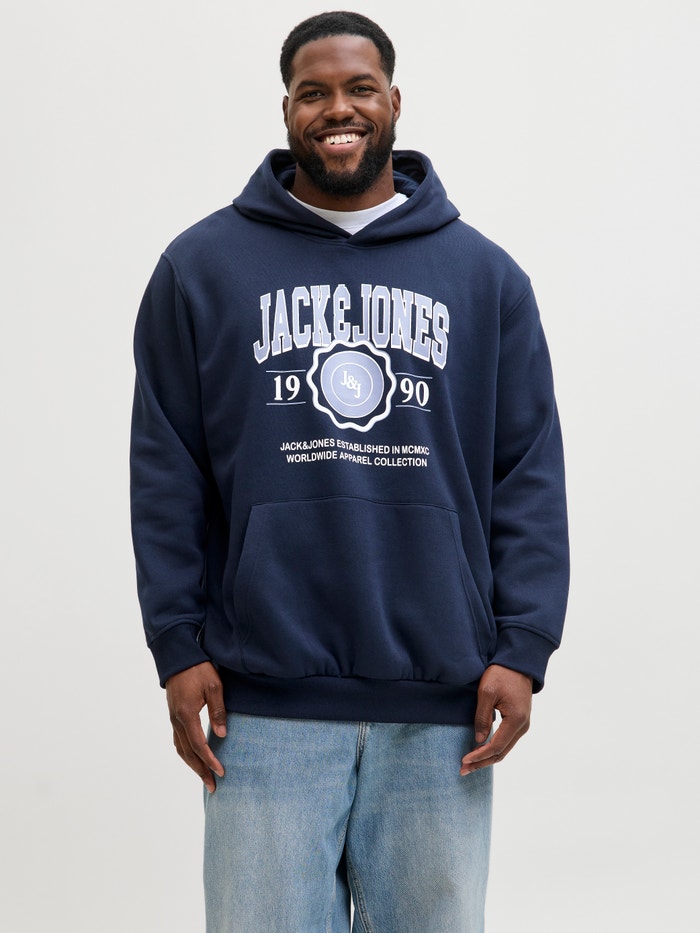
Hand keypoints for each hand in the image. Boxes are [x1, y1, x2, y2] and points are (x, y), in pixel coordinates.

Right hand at [165, 661, 227, 792]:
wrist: (179, 657)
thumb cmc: (199, 669)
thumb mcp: (214, 686)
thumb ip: (218, 711)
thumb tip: (222, 735)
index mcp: (187, 714)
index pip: (198, 745)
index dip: (209, 761)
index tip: (221, 772)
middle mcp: (177, 720)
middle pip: (187, 753)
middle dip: (200, 770)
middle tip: (213, 785)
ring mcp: (173, 719)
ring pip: (180, 749)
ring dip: (192, 765)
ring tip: (204, 777)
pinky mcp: (174, 716)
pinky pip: (178, 740)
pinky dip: (186, 753)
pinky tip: (194, 757)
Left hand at [460, 664, 532, 774]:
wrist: (518, 662)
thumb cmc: (502, 673)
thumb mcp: (486, 692)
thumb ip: (482, 717)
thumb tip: (478, 740)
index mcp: (516, 720)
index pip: (496, 746)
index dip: (479, 756)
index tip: (463, 761)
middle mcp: (523, 726)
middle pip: (501, 753)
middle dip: (482, 763)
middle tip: (463, 770)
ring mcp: (523, 724)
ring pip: (504, 749)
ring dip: (487, 758)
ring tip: (469, 764)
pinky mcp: (520, 720)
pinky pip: (506, 741)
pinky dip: (493, 749)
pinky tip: (481, 751)